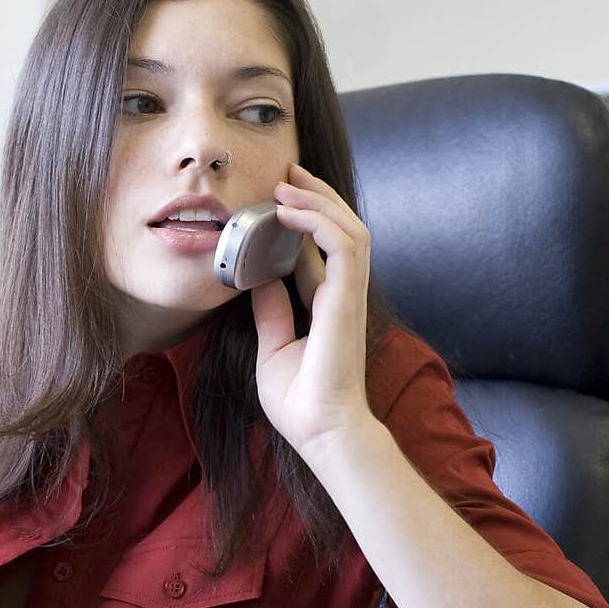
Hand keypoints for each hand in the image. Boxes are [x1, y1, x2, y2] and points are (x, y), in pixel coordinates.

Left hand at [250, 162, 375, 466]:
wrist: (322, 433)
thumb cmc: (302, 404)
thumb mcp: (274, 349)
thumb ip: (272, 313)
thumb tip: (258, 280)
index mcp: (327, 307)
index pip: (322, 251)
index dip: (305, 222)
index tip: (279, 199)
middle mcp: (343, 296)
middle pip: (342, 229)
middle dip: (317, 196)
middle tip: (287, 174)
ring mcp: (349, 297)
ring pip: (349, 229)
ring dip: (319, 200)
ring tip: (288, 183)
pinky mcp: (347, 301)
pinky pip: (343, 245)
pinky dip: (318, 220)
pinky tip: (289, 211)